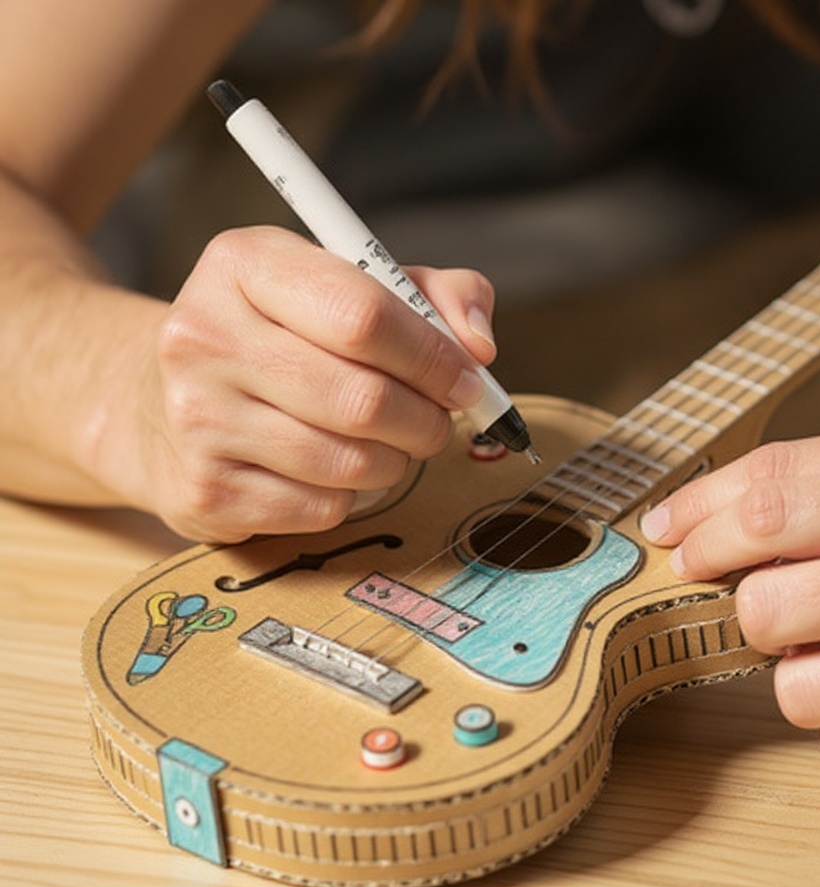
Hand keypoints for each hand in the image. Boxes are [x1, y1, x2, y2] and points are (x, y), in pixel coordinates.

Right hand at [95, 226, 496, 541]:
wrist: (161, 402)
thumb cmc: (282, 338)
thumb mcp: (347, 288)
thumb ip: (430, 296)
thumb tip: (478, 345)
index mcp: (244, 264)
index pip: (363, 315)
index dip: (434, 357)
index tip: (466, 379)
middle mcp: (204, 336)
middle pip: (362, 399)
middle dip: (425, 420)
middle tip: (437, 422)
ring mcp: (195, 420)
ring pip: (349, 463)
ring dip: (393, 461)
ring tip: (386, 444)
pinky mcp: (203, 492)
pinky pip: (321, 509)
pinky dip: (350, 496)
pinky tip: (333, 471)